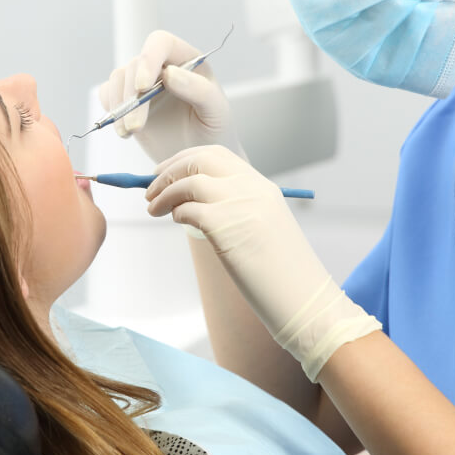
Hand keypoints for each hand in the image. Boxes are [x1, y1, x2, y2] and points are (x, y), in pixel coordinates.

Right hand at [99, 30, 244, 163]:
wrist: (198, 155)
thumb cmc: (213, 130)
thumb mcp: (216, 111)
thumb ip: (199, 90)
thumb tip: (170, 74)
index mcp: (187, 61)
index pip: (161, 43)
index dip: (149, 58)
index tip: (143, 86)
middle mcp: (163, 66)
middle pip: (135, 65)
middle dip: (132, 97)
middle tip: (137, 127)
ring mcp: (143, 83)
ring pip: (118, 79)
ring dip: (120, 107)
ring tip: (131, 132)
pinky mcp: (128, 101)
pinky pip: (108, 95)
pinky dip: (111, 112)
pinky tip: (125, 132)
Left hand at [145, 146, 380, 380]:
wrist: (303, 298)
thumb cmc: (280, 270)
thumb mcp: (262, 225)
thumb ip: (234, 207)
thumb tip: (189, 201)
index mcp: (261, 185)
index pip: (216, 156)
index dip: (185, 159)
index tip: (167, 171)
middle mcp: (251, 187)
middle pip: (199, 160)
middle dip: (169, 169)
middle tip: (151, 187)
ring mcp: (239, 203)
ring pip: (189, 181)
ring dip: (164, 192)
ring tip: (153, 208)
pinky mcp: (225, 224)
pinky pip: (188, 208)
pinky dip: (176, 211)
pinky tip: (176, 221)